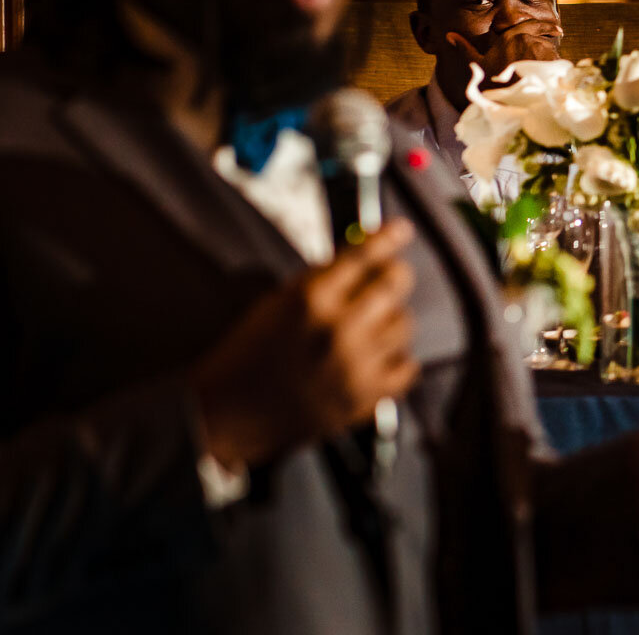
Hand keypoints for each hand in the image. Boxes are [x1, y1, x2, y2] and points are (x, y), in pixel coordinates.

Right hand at [189, 219, 419, 468]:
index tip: (401, 229)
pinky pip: (408, 366)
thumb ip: (322, 279)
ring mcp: (355, 366)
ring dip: (391, 320)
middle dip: (394, 275)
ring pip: (404, 324)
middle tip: (389, 277)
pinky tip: (374, 358)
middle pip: (394, 285)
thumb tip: (364, 253)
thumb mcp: (277, 302)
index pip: (363, 256)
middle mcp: (337, 330)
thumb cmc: (248, 354)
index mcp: (310, 300)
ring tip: (368, 328)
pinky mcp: (365, 398)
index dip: (387, 238)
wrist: (226, 413)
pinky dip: (396, 359)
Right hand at [446, 23, 561, 80]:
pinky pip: (557, 61)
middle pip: (542, 39)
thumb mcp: (477, 64)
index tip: (557, 28)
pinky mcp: (551, 60)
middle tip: (550, 46)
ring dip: (549, 58)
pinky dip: (555, 68)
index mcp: (511, 35)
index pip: (532, 24)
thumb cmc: (493, 80)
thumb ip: (465, 48)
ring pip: (550, 50)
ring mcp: (541, 49)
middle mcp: (528, 38)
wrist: (511, 95)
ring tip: (545, 70)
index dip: (546, 25)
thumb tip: (450, 35)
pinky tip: (551, 75)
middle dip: (546, 44)